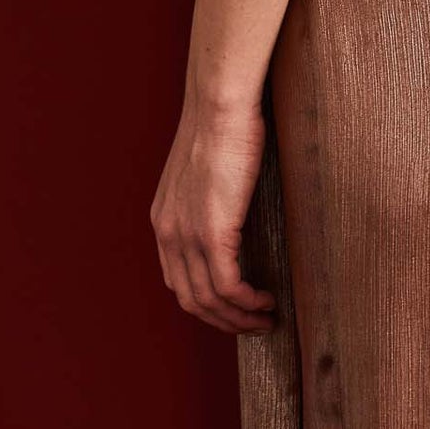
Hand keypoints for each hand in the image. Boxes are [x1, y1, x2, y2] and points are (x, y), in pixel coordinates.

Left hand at [150, 96, 277, 333]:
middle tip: (253, 323)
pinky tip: (266, 301)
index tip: (234, 307)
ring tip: (266, 318)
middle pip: (191, 301)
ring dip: (239, 318)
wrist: (220, 105)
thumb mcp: (202, 171)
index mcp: (163, 221)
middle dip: (223, 320)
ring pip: (210, 301)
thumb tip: (230, 212)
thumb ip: (207, 199)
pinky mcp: (213, 233)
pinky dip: (247, 302)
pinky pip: (228, 286)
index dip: (206, 303)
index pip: (177, 281)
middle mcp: (169, 235)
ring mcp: (188, 236)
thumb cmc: (221, 126)